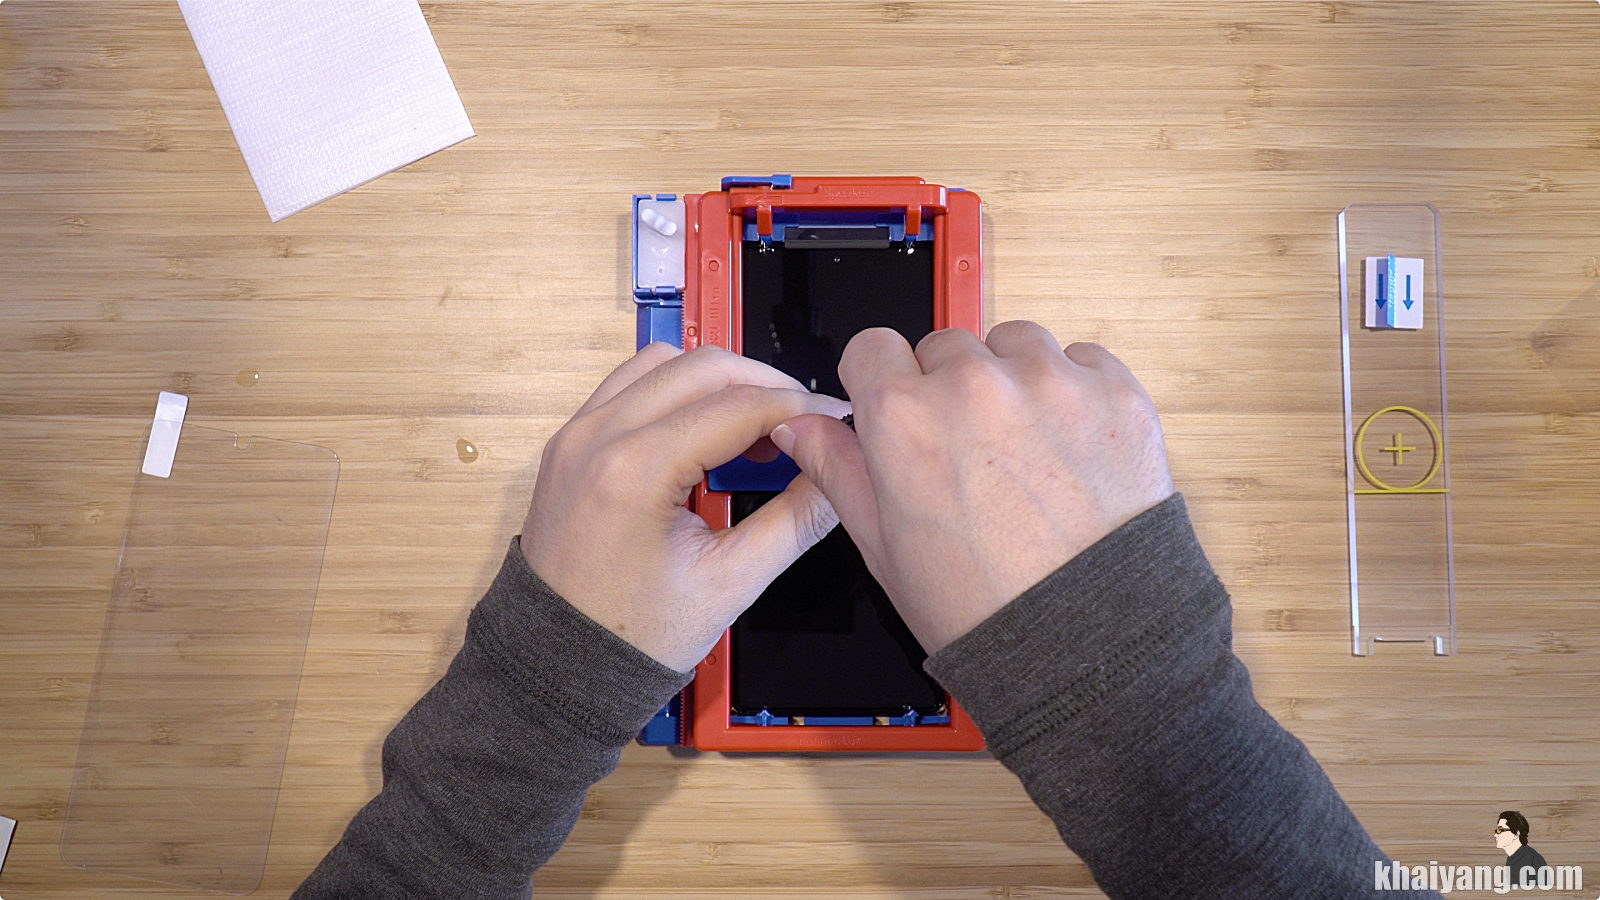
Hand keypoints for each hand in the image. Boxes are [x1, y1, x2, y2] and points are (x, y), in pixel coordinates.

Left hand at [521, 343, 849, 672]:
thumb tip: (838, 475)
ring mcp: (577, 434)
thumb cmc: (632, 635)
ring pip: (664, 361)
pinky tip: (709, 429)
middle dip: (766, 384)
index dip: (799, 407)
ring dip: (719, 380)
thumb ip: (795, 520)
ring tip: (758, 426)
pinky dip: (678, 390)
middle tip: (805, 420)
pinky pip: (631, 383)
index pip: (739, 406)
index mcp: (635, 471)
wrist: (556, 663)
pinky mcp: (571, 441)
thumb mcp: (731, 583)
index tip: (834, 419)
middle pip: (703, 367)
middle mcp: (597, 437)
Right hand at [770, 321, 1173, 654]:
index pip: (872, 347)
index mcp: (905, 420)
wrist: (1090, 644)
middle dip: (947, 387)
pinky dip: (1073, 392)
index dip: (881, 382)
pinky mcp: (1113, 392)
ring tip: (1023, 448)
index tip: (898, 406)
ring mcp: (1050, 383)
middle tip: (968, 452)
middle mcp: (974, 387)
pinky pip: (1081, 360)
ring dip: (1010, 379)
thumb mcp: (884, 547)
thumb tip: (801, 428)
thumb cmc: (986, 609)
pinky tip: (1068, 450)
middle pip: (943, 345)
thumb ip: (837, 471)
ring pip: (1013, 343)